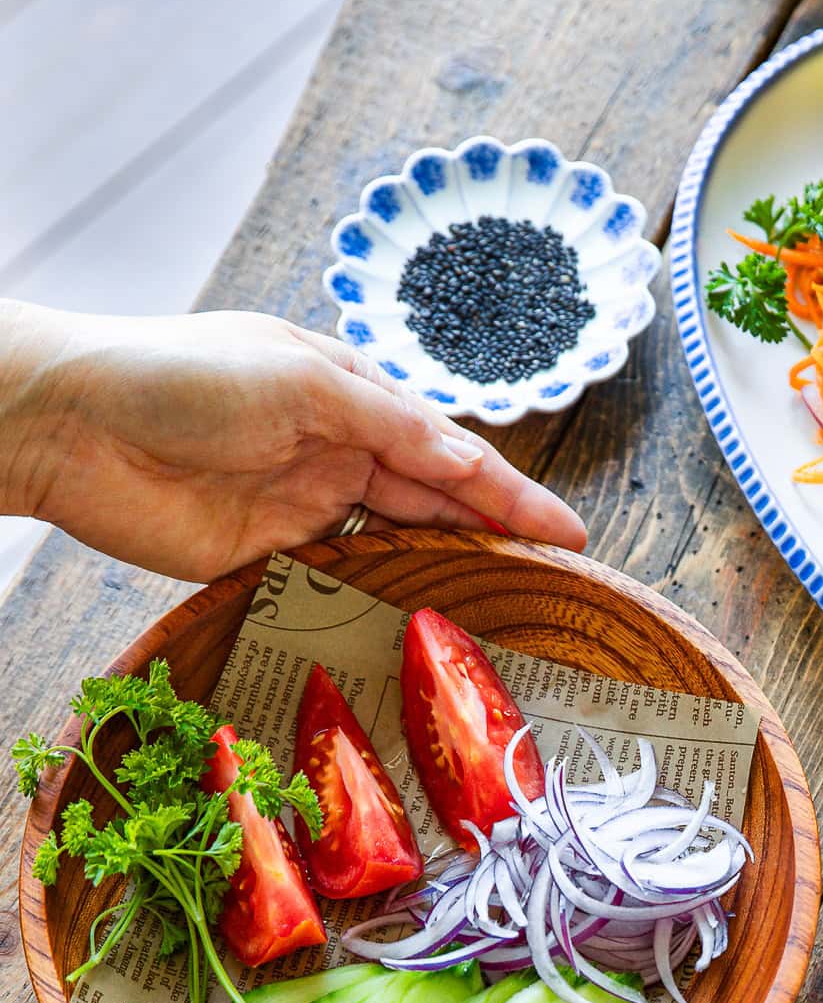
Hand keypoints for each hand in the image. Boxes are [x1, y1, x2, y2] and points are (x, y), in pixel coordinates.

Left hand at [0, 302, 585, 579]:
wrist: (74, 425)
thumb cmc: (180, 375)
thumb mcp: (300, 378)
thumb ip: (388, 423)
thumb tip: (466, 460)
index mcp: (351, 394)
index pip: (450, 451)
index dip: (512, 494)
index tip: (567, 535)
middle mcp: (336, 451)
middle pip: (435, 504)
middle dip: (496, 540)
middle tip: (555, 585)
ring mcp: (303, 508)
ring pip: (396, 546)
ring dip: (448, 574)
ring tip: (507, 614)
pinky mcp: (264, 560)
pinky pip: (338, 585)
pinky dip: (381, 603)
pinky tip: (420, 626)